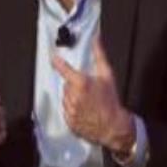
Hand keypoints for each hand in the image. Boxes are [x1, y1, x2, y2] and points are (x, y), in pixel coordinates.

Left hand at [51, 36, 135, 154]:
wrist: (113, 126)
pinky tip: (84, 109)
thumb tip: (96, 40)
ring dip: (72, 96)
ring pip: (65, 97)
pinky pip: (66, 110)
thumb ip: (99, 55)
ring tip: (87, 100)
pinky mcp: (69, 121)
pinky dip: (72, 108)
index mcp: (81, 84)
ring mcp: (70, 110)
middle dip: (74, 83)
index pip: (64, 69)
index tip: (53, 58)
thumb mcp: (107, 75)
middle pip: (66, 84)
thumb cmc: (111, 100)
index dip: (58, 63)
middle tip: (87, 88)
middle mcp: (73, 97)